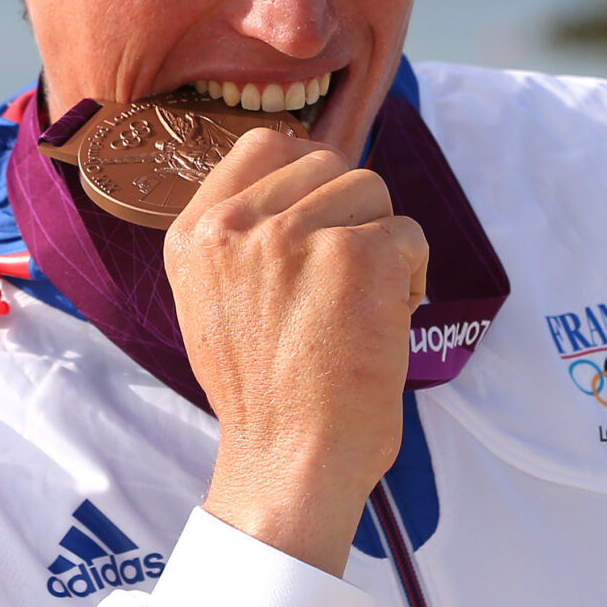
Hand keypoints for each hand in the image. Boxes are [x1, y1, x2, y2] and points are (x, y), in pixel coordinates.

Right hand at [167, 128, 429, 574]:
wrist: (288, 461)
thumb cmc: (264, 394)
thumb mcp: (214, 301)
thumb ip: (242, 238)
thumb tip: (304, 183)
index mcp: (194, 235)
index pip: (264, 145)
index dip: (308, 171)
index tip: (324, 212)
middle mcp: (235, 227)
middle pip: (326, 162)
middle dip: (350, 211)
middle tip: (345, 277)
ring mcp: (293, 236)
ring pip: (371, 189)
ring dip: (382, 241)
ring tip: (363, 301)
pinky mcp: (355, 256)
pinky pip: (408, 233)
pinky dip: (412, 275)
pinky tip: (387, 320)